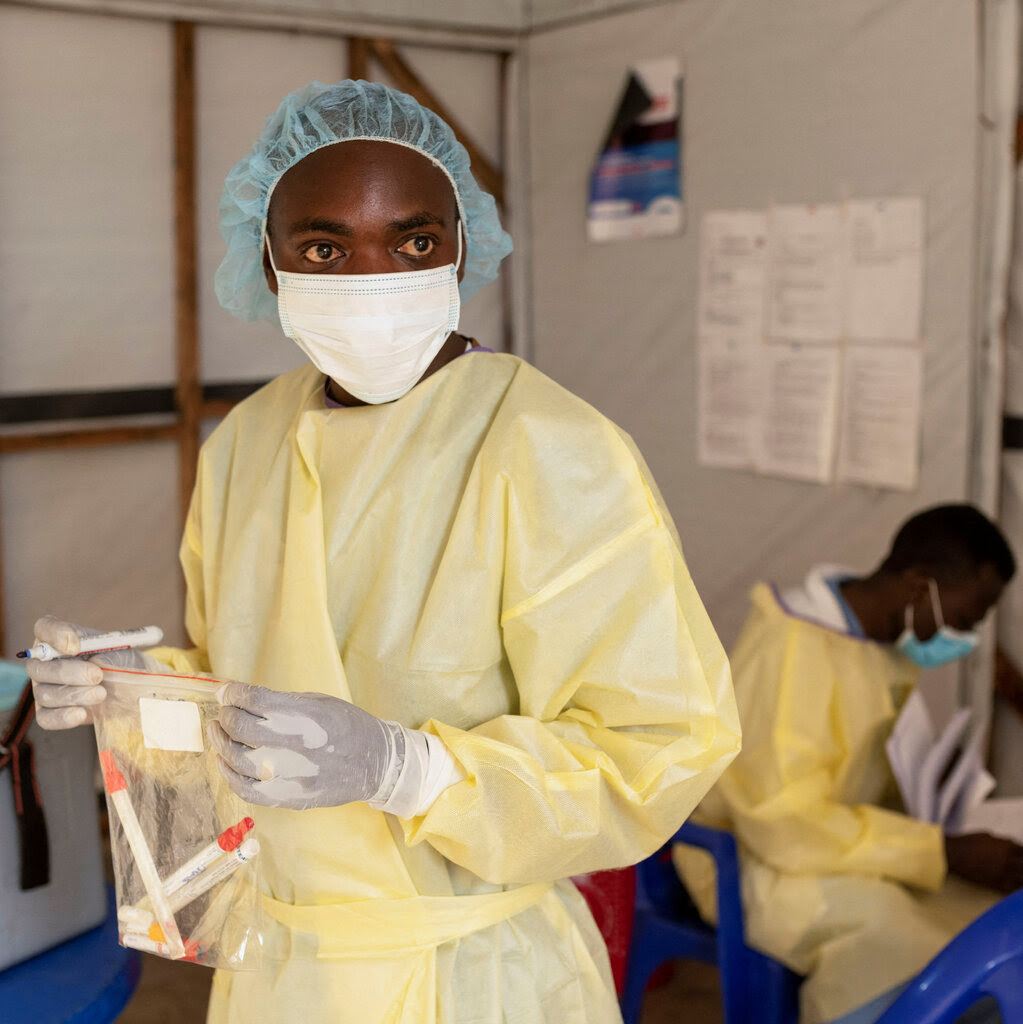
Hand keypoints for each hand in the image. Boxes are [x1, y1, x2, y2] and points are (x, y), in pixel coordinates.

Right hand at [25, 615, 154, 729]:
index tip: (75, 645)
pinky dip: (63, 717)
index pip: (45, 628)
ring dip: (74, 695)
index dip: (55, 635)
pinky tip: (81, 714)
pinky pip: (46, 718)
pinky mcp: (49, 712)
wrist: (130, 685)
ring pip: (45, 694)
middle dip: (69, 673)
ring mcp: (43, 688)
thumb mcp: (119, 649)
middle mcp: (44, 662)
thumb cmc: (119, 660)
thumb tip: (94, 662)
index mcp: (58, 638)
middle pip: (39, 667)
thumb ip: (105, 652)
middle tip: (97, 676)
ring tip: (101, 693)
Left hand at [209, 682, 403, 809]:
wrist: (374, 763)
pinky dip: (228, 773)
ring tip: (217, 731)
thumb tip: (241, 698)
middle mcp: (294, 746)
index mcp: (305, 716)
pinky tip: (225, 760)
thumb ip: (280, 702)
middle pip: (240, 727)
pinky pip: (245, 789)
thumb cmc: (347, 726)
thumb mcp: (318, 702)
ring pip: (236, 759)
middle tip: (225, 710)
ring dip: (220, 741)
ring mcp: (289, 775)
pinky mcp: (286, 797)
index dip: (233, 693)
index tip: (226, 690)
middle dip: (226, 714)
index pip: (254, 700)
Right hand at [945, 831, 1022, 892]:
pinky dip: (1015, 890)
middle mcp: (1009, 861)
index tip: (1022, 857)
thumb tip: (1007, 844)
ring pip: (1022, 881)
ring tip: (1018, 879)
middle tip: (1020, 869)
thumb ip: (1000, 841)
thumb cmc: (967, 842)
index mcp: (1007, 846)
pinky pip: (1012, 890)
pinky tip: (1014, 889)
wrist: (954, 854)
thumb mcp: (985, 835)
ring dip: (1021, 880)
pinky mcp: (996, 884)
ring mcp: (1004, 874)